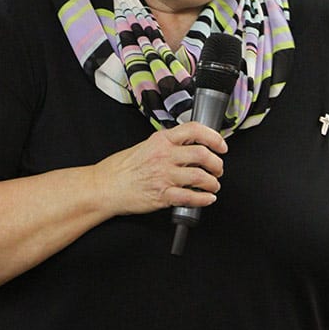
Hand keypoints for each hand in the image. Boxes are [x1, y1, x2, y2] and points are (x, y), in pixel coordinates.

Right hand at [92, 122, 226, 216]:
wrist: (106, 186)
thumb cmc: (123, 167)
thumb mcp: (147, 145)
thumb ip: (168, 143)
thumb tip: (191, 145)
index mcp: (161, 140)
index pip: (195, 130)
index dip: (214, 137)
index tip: (221, 145)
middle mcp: (165, 155)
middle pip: (203, 155)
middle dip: (217, 164)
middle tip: (218, 169)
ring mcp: (164, 176)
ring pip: (200, 177)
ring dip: (213, 183)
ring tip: (213, 185)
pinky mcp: (163, 195)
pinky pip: (191, 197)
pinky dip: (204, 199)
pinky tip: (206, 198)